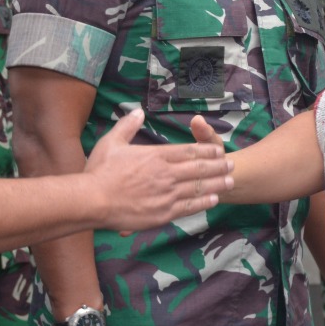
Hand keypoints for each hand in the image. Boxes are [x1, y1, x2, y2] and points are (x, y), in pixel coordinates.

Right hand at [85, 110, 232, 232]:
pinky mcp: (163, 213)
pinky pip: (189, 207)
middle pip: (198, 168)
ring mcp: (166, 194)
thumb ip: (128, 126)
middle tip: (231, 164)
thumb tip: (138, 111)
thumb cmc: (100, 172)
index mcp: (156, 156)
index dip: (206, 151)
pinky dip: (203, 202)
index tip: (219, 151)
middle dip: (218, 166)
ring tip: (230, 181)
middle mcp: (166, 174)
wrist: (93, 200)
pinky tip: (213, 200)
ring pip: (198, 187)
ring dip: (216, 183)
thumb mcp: (112, 142)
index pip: (188, 152)